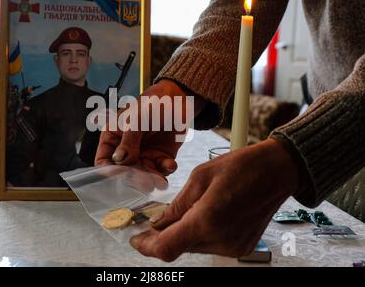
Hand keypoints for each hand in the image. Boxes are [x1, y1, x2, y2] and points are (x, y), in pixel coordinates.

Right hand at [95, 79, 204, 177]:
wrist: (177, 98)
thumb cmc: (152, 102)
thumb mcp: (136, 119)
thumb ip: (128, 140)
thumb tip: (119, 160)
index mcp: (113, 137)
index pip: (103, 159)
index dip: (108, 171)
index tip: (117, 177)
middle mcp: (126, 149)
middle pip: (125, 171)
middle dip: (134, 178)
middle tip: (144, 183)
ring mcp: (144, 155)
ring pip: (144, 174)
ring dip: (151, 178)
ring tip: (159, 180)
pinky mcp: (161, 158)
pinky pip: (161, 170)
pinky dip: (166, 170)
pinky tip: (170, 164)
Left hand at [129, 138, 299, 260]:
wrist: (278, 172)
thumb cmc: (242, 167)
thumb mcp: (201, 177)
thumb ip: (177, 205)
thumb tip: (158, 223)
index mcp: (208, 219)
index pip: (167, 247)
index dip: (146, 246)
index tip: (136, 238)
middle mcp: (222, 239)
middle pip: (178, 247)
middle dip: (163, 235)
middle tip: (155, 220)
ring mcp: (233, 246)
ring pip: (193, 246)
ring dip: (182, 233)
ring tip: (188, 210)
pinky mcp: (241, 247)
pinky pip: (209, 244)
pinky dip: (199, 233)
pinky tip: (204, 214)